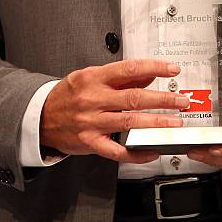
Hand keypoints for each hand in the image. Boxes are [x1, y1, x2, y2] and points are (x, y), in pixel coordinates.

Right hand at [40, 60, 189, 163]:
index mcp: (95, 78)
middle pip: (134, 97)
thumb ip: (121, 77)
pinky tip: (151, 150)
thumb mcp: (91, 77)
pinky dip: (137, 153)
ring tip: (175, 122)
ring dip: (156, 123)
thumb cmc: (69, 95)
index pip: (129, 69)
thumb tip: (150, 74)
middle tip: (182, 101)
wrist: (40, 117)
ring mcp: (91, 122)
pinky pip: (117, 150)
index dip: (154, 68)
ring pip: (129, 122)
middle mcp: (93, 99)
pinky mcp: (89, 142)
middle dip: (162, 99)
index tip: (172, 69)